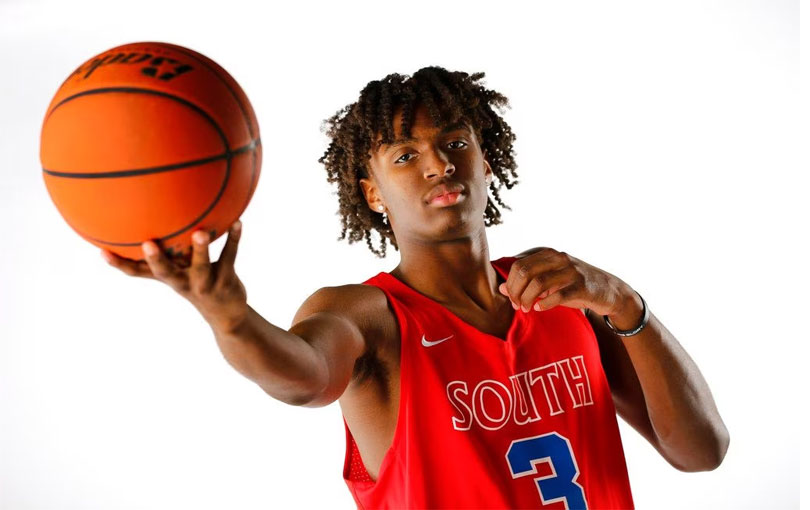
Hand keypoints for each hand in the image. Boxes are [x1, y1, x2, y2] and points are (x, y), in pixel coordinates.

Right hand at [100, 220, 248, 332]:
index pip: (138, 273)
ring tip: (200, 232)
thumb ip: (171, 251)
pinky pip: (230, 257)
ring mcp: (205, 283)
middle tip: (147, 244)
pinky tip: (238, 222)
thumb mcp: (181, 270)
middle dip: (156, 260)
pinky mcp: (226, 280)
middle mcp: (183, 283)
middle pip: (166, 273)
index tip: (102, 251)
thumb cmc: (198, 284)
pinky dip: (234, 239)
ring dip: (201, 250)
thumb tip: (155, 217)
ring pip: (202, 266)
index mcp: (168, 278)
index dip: (120, 264)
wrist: (227, 314)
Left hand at [498, 247, 629, 316]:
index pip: (518, 264)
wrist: (609, 290)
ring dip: (527, 298)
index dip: (510, 283)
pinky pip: (558, 295)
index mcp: (547, 253)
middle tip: (517, 306)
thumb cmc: (573, 286)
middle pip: (525, 271)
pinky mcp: (581, 286)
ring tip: (526, 309)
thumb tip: (500, 288)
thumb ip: (526, 283)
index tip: (511, 298)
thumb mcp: (549, 282)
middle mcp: (558, 258)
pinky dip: (545, 303)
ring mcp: (571, 270)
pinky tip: (540, 308)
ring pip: (538, 282)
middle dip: (516, 291)